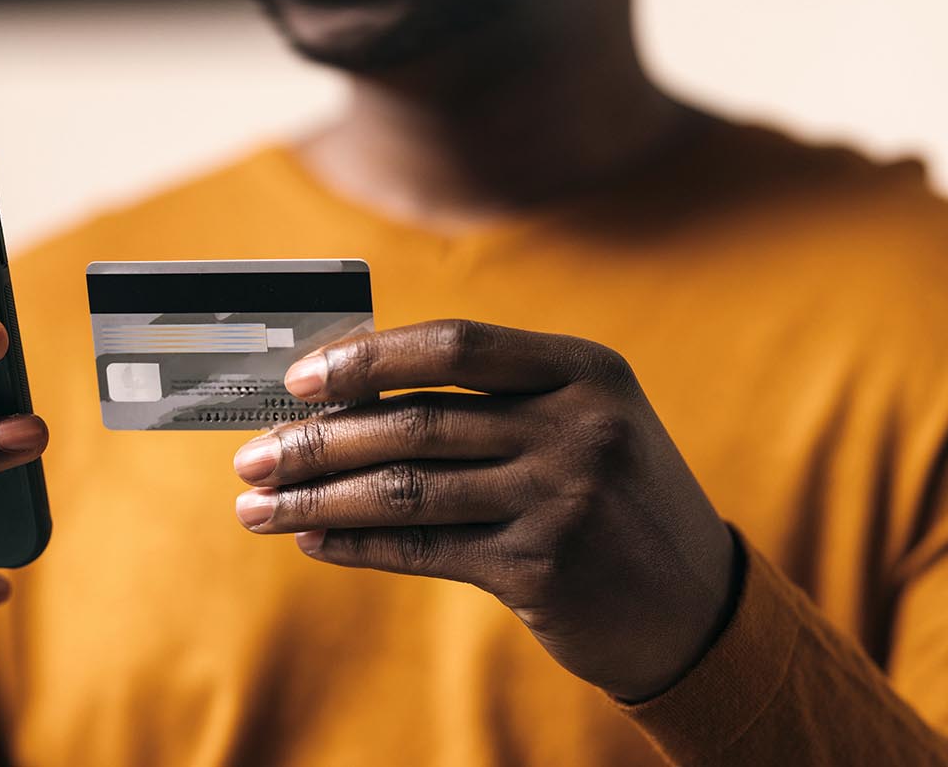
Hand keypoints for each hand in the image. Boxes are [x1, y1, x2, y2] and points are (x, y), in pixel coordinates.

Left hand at [232, 319, 736, 700]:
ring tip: (257, 507)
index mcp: (586, 371)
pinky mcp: (543, 570)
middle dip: (318, 442)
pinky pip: (425, 549)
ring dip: (318, 498)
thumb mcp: (580, 423)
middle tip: (251, 459)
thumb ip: (486, 402)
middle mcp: (580, 428)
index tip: (300, 380)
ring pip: (409, 491)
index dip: (368, 358)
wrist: (697, 603)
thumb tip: (346, 399)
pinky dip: (358, 543)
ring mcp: (564, 501)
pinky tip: (314, 538)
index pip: (456, 346)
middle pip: (417, 424)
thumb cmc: (614, 496)